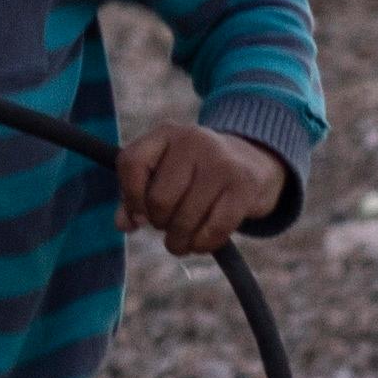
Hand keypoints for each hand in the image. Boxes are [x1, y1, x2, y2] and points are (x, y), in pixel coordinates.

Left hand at [121, 125, 289, 258]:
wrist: (253, 161)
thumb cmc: (196, 173)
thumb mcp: (164, 172)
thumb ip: (135, 196)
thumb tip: (124, 224)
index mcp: (166, 132)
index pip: (131, 163)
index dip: (131, 198)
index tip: (141, 214)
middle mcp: (193, 140)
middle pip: (159, 199)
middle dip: (159, 223)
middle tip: (168, 226)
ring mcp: (220, 161)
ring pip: (185, 219)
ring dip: (179, 241)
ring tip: (182, 241)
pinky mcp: (244, 185)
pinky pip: (214, 229)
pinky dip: (202, 244)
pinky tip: (201, 243)